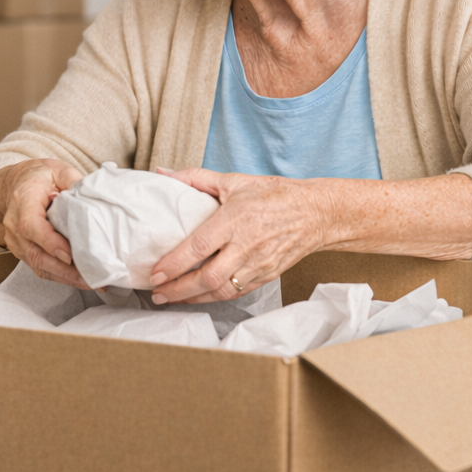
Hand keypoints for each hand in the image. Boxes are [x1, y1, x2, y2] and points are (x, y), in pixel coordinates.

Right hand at [0, 159, 89, 287]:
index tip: (69, 254)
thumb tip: (93, 198)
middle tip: (90, 277)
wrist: (15, 184)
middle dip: (64, 270)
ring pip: (38, 265)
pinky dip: (60, 276)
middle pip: (35, 253)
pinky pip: (39, 267)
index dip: (49, 242)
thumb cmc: (38, 177)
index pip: (31, 225)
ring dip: (65, 277)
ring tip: (91, 282)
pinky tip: (80, 279)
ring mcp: (16, 241)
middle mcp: (14, 223)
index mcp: (23, 199)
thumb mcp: (58, 170)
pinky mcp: (22, 251)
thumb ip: (74, 181)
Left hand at [147, 169, 330, 304]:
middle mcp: (246, 246)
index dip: (175, 263)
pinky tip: (198, 297)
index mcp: (235, 220)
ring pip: (221, 291)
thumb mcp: (234, 180)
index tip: (155, 273)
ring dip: (193, 298)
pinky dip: (214, 298)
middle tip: (157, 292)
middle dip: (178, 289)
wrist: (315, 213)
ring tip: (171, 298)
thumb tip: (163, 173)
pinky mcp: (266, 276)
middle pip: (207, 277)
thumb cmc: (274, 195)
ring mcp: (258, 264)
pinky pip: (237, 293)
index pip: (199, 247)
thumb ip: (196, 178)